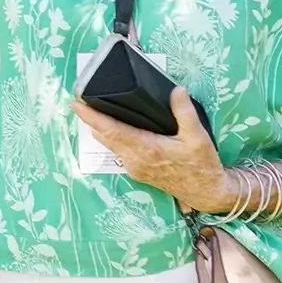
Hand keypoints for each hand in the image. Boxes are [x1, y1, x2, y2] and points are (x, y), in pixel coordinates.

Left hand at [72, 88, 229, 211]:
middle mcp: (135, 159)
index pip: (111, 130)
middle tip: (83, 99)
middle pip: (104, 136)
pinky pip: (118, 151)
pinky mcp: (136, 171)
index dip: (92, 117)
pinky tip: (115, 126)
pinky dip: (112, 137)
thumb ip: (185, 113)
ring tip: (95, 109)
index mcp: (147, 149)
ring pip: (109, 144)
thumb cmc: (202, 165)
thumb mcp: (198, 137)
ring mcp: (134, 167)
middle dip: (91, 119)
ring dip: (100, 128)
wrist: (205, 192)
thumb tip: (176, 90)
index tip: (76, 104)